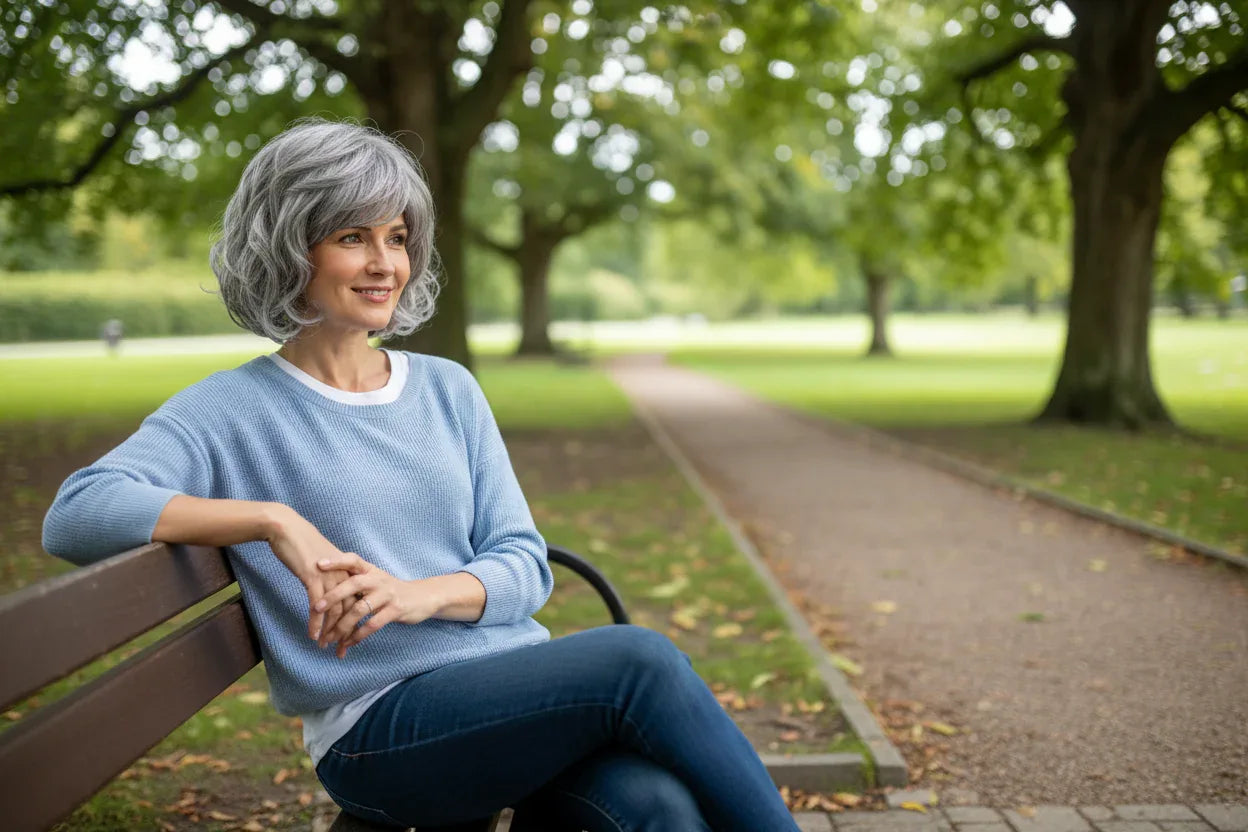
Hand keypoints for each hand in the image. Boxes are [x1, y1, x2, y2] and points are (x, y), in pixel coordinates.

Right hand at [264, 508, 355, 644]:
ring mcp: (330, 575)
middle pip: (350, 609)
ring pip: (335, 610)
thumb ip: (331, 575)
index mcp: (349, 569)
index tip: (351, 638)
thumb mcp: (323, 561)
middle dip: (345, 632)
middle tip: (341, 650)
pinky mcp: (313, 576)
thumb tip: (333, 589)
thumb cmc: (303, 544)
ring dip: (330, 631)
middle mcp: (344, 574)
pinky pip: (317, 605)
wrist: (287, 529)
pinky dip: (316, 622)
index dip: (355, 621)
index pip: (358, 600)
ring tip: (325, 646)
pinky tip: (313, 635)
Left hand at [314, 553, 442, 657]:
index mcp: (371, 570)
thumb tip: (324, 588)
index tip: (318, 565)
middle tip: (316, 608)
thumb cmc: (391, 591)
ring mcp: (388, 595)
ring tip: (329, 638)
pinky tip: (348, 644)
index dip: (336, 561)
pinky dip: (358, 636)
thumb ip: (356, 582)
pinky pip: (372, 624)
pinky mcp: (395, 610)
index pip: (353, 560)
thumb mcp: (376, 580)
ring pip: (360, 609)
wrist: (423, 597)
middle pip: (354, 584)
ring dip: (342, 626)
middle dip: (333, 596)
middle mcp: (379, 580)